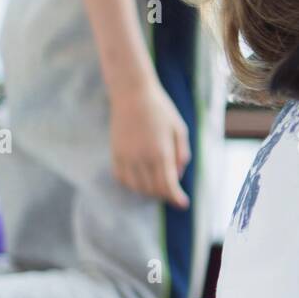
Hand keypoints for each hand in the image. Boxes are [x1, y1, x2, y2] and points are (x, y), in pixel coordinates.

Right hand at [109, 77, 190, 207]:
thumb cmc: (160, 109)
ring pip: (136, 187)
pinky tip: (140, 180)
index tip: (183, 204)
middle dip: (165, 194)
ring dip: (148, 191)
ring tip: (157, 185)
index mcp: (161, 152)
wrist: (132, 93)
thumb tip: (177, 175)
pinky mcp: (115, 153)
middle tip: (173, 192)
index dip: (176, 198)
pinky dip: (132, 184)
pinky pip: (122, 178)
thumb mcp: (179, 129)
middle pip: (153, 190)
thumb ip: (181, 154)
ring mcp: (126, 157)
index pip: (168, 185)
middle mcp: (142, 158)